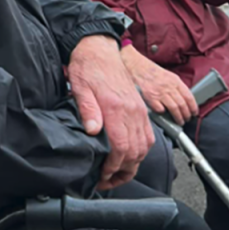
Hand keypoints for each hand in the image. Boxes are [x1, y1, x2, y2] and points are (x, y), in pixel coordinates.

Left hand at [68, 36, 153, 190]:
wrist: (99, 49)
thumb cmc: (88, 67)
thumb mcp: (80, 87)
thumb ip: (87, 110)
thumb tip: (93, 131)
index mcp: (116, 107)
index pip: (122, 147)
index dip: (113, 166)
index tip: (103, 174)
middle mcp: (132, 111)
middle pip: (136, 151)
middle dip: (124, 171)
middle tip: (108, 180)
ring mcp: (138, 110)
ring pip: (145, 146)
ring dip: (134, 163)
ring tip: (118, 173)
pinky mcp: (140, 108)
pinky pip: (148, 135)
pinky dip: (141, 150)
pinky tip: (130, 155)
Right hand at [121, 45, 197, 124]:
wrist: (136, 65)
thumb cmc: (150, 71)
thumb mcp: (167, 75)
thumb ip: (175, 86)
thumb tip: (183, 99)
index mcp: (175, 81)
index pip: (189, 96)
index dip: (193, 107)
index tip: (194, 113)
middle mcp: (168, 86)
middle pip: (182, 105)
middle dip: (186, 115)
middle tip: (186, 119)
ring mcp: (159, 92)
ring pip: (174, 109)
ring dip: (178, 117)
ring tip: (179, 121)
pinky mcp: (150, 97)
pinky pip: (160, 109)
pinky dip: (163, 113)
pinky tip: (163, 113)